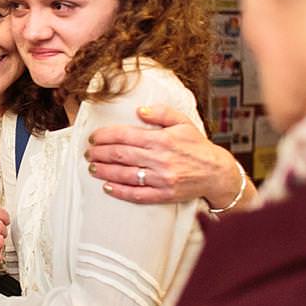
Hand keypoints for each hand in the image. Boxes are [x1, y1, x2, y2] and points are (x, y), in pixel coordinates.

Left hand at [85, 104, 251, 207]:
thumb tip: (139, 111)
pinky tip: (107, 186)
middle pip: (121, 155)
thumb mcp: (183, 122)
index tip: (94, 137)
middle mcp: (160, 159)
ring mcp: (161, 179)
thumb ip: (161, 113)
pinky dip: (119, 191)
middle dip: (100, 153)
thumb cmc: (197, 146)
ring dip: (105, 171)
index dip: (105, 136)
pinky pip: (137, 194)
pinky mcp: (164, 194)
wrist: (217, 173)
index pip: (126, 136)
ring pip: (125, 175)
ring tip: (92, 167)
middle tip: (88, 152)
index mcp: (162, 139)